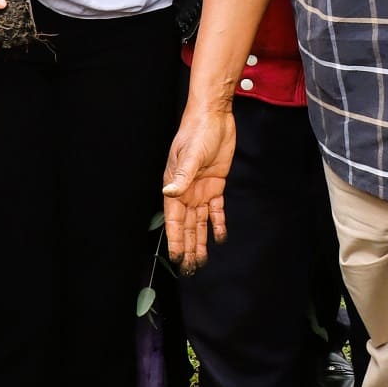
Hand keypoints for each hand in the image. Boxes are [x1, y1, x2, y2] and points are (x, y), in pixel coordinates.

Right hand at [162, 104, 235, 272]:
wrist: (214, 117)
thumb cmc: (196, 132)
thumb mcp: (189, 154)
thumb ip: (181, 175)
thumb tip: (168, 192)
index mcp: (175, 186)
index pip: (174, 220)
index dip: (175, 240)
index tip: (176, 258)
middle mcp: (186, 192)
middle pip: (186, 226)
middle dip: (187, 247)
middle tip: (189, 269)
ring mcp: (200, 189)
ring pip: (200, 222)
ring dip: (200, 240)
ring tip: (201, 260)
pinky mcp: (215, 184)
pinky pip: (216, 209)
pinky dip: (217, 223)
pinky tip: (219, 237)